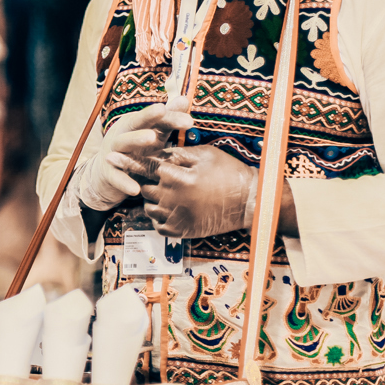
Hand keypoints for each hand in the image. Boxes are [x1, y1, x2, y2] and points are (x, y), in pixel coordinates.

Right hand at [78, 100, 193, 210]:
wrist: (107, 172)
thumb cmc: (137, 150)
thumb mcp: (153, 134)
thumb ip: (168, 119)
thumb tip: (183, 98)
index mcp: (135, 124)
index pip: (154, 117)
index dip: (171, 117)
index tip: (189, 120)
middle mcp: (123, 134)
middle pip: (135, 123)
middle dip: (147, 116)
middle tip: (162, 111)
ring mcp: (114, 152)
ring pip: (122, 143)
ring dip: (135, 139)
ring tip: (152, 138)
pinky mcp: (109, 172)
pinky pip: (116, 176)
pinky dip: (124, 182)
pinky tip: (135, 189)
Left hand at [140, 145, 256, 238]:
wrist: (250, 201)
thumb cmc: (230, 173)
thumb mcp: (206, 155)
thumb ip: (179, 153)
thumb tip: (159, 152)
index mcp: (179, 179)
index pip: (149, 168)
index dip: (142, 162)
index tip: (134, 160)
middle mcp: (174, 200)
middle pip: (146, 188)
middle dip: (150, 180)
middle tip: (161, 177)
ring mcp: (177, 218)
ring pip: (149, 208)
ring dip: (153, 199)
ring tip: (165, 192)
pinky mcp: (183, 231)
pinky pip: (158, 227)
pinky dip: (158, 218)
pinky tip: (167, 209)